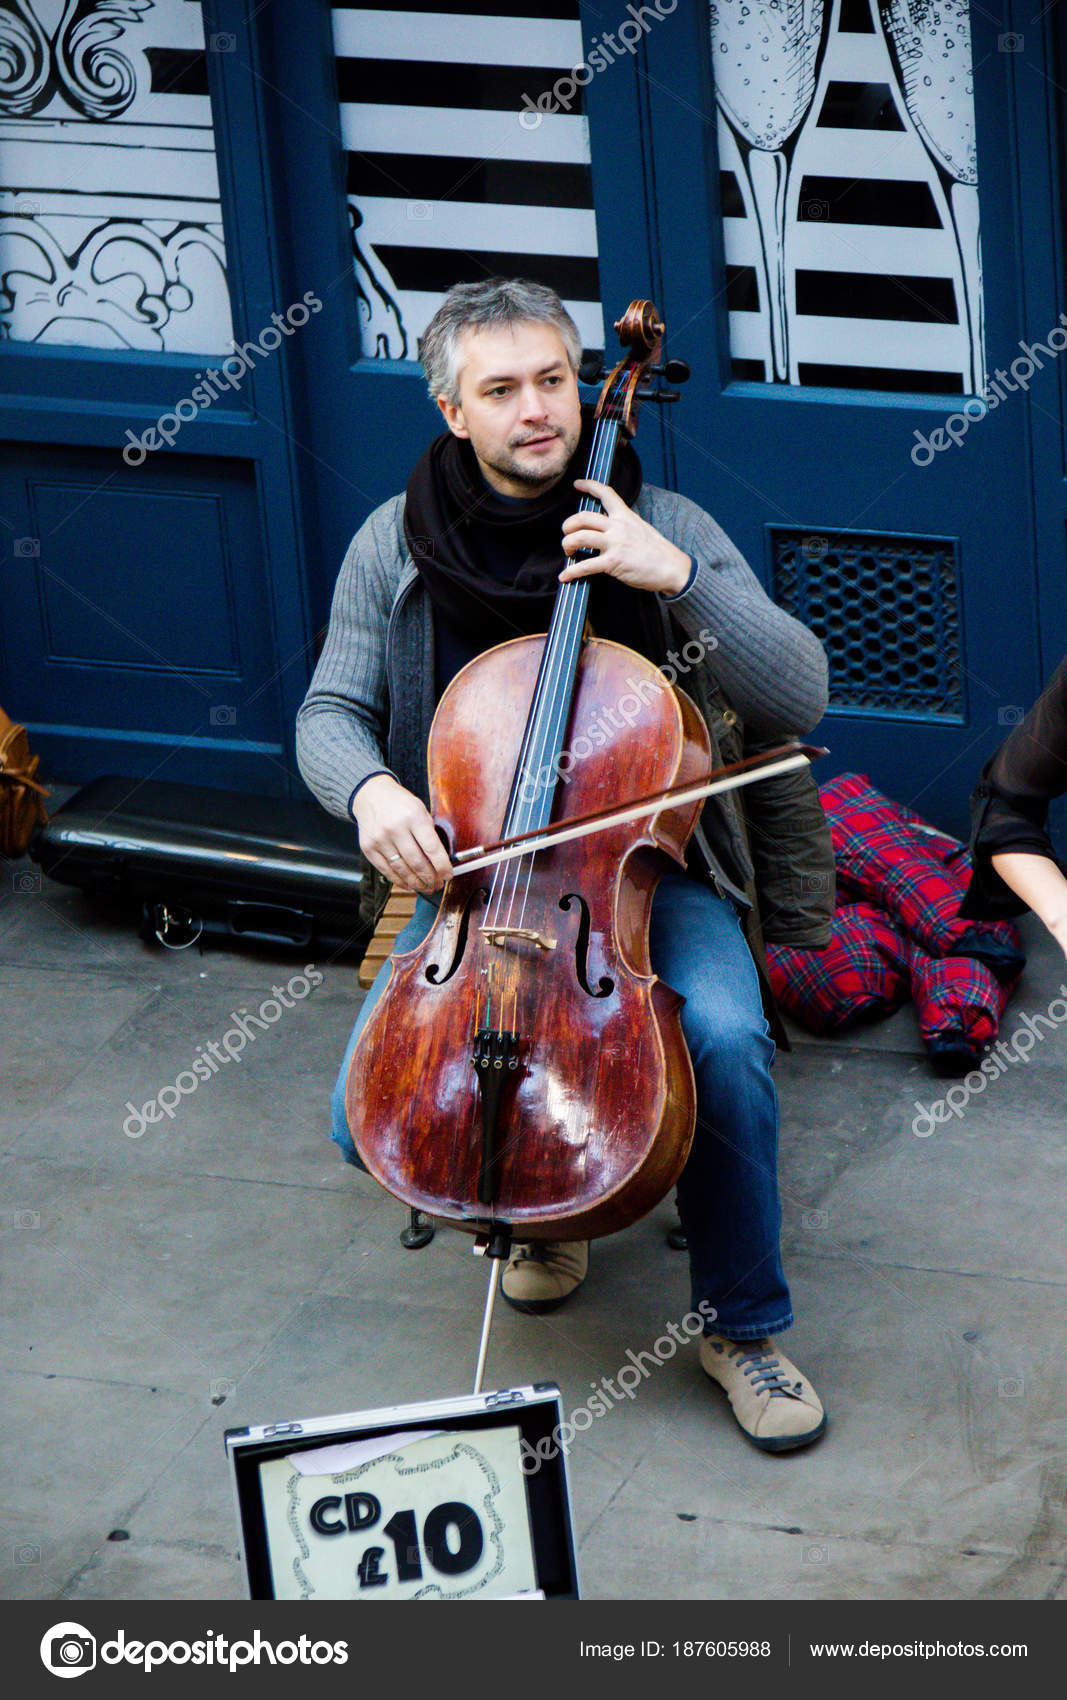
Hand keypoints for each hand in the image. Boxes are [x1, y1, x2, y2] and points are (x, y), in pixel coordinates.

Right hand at [351, 774, 452, 893]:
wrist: (370, 795)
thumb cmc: (399, 804)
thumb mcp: (420, 810)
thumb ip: (429, 833)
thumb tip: (440, 860)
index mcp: (413, 816)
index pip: (432, 848)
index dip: (442, 866)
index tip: (448, 875)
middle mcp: (395, 828)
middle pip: (417, 862)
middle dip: (430, 878)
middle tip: (437, 884)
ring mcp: (380, 839)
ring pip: (402, 869)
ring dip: (416, 882)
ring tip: (426, 887)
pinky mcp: (368, 848)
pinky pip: (386, 870)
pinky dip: (399, 880)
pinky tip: (409, 884)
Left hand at [559, 478, 691, 594]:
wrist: (671, 568)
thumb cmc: (658, 552)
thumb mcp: (641, 528)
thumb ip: (623, 525)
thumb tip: (607, 528)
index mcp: (625, 516)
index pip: (606, 493)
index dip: (589, 485)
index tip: (577, 484)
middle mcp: (618, 527)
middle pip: (583, 517)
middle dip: (568, 525)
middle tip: (567, 534)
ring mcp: (615, 544)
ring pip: (580, 537)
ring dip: (567, 544)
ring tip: (568, 552)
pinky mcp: (613, 562)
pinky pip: (585, 565)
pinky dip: (572, 572)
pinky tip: (565, 576)